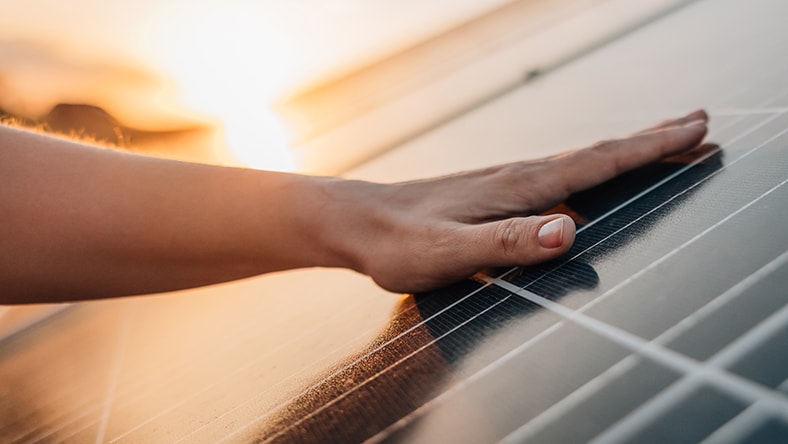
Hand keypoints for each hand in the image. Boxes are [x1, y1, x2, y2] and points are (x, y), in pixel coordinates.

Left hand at [319, 110, 708, 292]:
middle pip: (595, 155)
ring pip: (576, 162)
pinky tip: (583, 177)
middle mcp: (515, 178)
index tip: (691, 131)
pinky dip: (585, 169)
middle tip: (695, 123)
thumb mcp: (449, 251)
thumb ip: (507, 243)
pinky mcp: (490, 194)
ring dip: (622, 151)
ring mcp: (502, 183)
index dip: (646, 149)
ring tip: (656, 143)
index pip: (595, 164)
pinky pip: (553, 176)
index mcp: (516, 189)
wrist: (356, 223)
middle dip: (648, 140)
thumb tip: (569, 230)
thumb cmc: (398, 242)